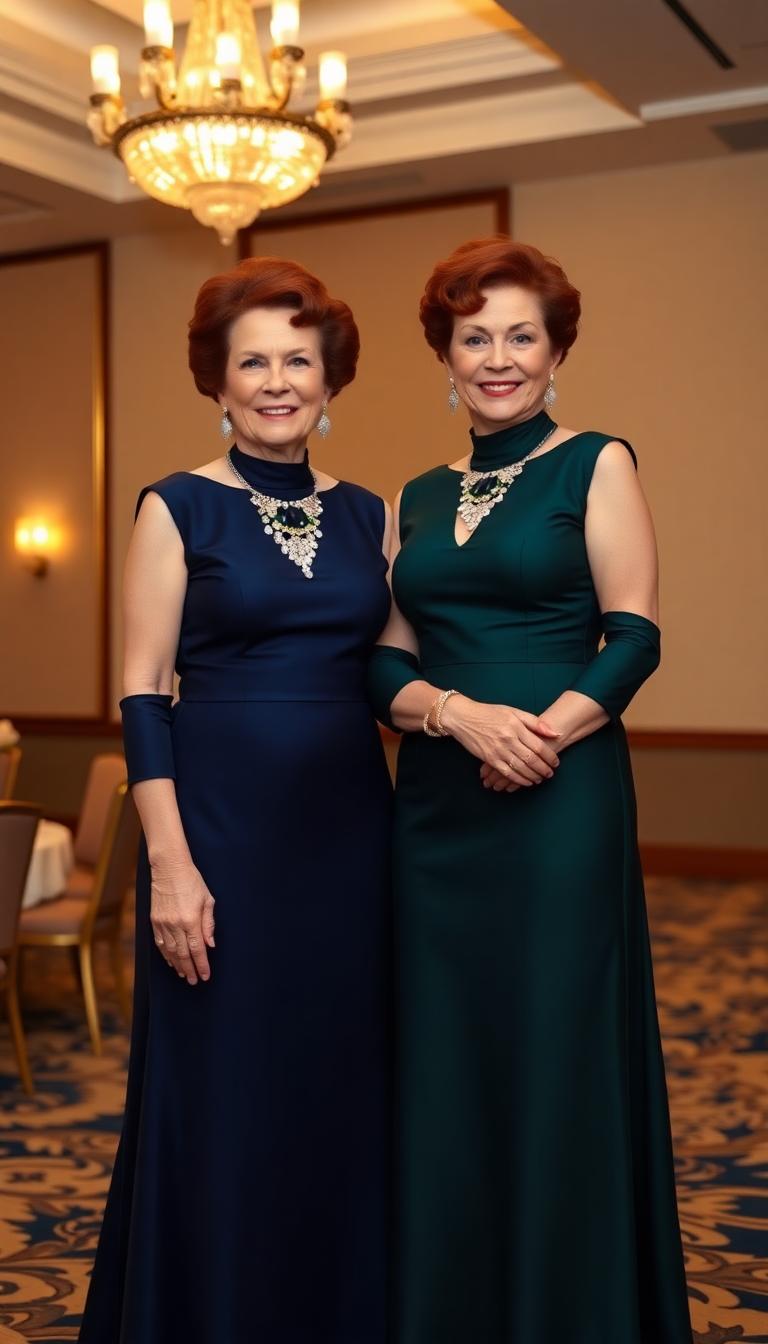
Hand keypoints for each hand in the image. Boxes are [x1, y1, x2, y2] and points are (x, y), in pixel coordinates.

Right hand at [150, 860, 214, 984]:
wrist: (168, 867)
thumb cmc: (192, 881)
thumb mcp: (207, 900)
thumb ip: (208, 924)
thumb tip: (210, 944)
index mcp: (191, 919)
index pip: (197, 949)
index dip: (201, 965)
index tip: (205, 976)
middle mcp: (175, 924)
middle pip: (183, 954)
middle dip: (190, 969)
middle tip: (194, 981)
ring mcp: (162, 923)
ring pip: (169, 951)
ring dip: (177, 965)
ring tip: (184, 974)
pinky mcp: (154, 921)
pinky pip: (159, 943)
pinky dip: (165, 955)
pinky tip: (171, 961)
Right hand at [440, 694, 560, 787]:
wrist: (463, 717)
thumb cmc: (489, 713)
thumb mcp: (513, 712)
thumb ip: (534, 722)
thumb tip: (555, 733)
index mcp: (516, 726)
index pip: (538, 746)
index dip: (550, 756)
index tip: (556, 763)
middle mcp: (508, 739)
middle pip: (531, 759)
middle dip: (544, 769)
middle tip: (550, 774)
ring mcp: (498, 750)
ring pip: (521, 768)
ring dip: (533, 776)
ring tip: (540, 779)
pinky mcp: (489, 759)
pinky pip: (507, 773)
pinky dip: (518, 780)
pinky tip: (526, 782)